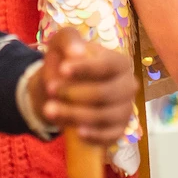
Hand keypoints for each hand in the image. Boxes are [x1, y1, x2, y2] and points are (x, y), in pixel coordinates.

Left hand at [27, 27, 135, 144]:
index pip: (106, 66)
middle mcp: (128, 86)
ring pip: (104, 116)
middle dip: (75, 93)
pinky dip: (94, 136)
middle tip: (50, 90)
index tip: (62, 69)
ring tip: (49, 110)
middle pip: (105, 93)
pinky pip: (109, 136)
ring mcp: (125, 110)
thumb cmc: (65, 63)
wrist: (59, 90)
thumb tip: (77, 52)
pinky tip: (77, 133)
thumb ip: (69, 40)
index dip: (84, 68)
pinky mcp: (118, 130)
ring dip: (75, 114)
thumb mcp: (62, 44)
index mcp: (120, 62)